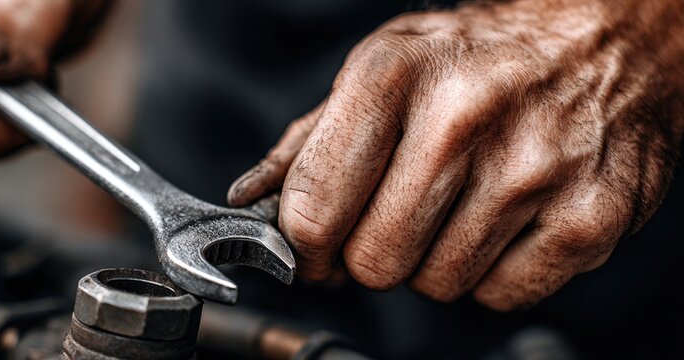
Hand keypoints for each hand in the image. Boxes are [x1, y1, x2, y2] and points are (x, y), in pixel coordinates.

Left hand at [229, 0, 683, 309]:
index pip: (316, 205)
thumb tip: (253, 198)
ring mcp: (532, 169)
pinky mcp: (586, 217)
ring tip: (461, 206)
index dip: (306, 244)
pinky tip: (503, 223)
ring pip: (437, 284)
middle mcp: (463, 118)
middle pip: (375, 259)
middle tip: (399, 217)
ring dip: (436, 260)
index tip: (315, 247)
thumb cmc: (479, 58)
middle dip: (375, 252)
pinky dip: (491, 273)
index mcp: (394, 75)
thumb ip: (309, 140)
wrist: (599, 45)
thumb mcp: (382, 68)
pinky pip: (499, 295)